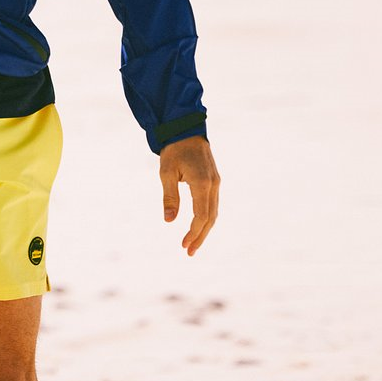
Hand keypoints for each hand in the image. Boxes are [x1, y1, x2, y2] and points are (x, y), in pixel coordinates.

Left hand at [159, 135, 219, 255]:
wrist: (186, 128)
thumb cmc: (174, 149)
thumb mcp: (166, 173)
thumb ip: (170, 197)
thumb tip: (169, 221)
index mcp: (202, 183)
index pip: (201, 216)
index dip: (193, 233)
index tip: (183, 245)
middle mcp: (213, 185)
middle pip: (210, 218)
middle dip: (200, 237)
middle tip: (189, 252)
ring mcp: (216, 182)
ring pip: (213, 212)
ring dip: (204, 229)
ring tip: (193, 244)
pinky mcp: (214, 180)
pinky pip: (213, 204)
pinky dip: (207, 218)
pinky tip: (199, 226)